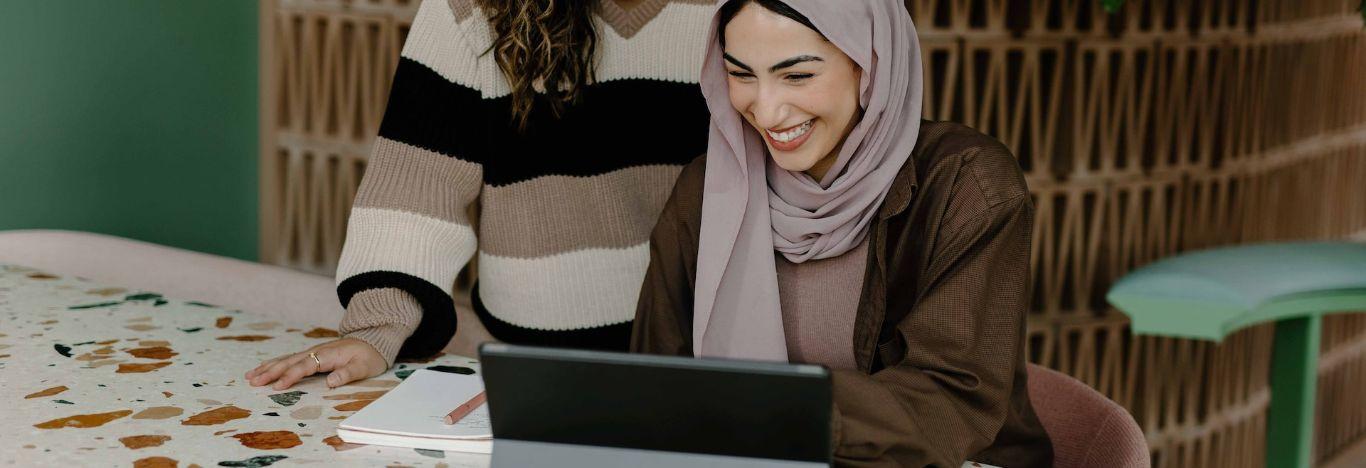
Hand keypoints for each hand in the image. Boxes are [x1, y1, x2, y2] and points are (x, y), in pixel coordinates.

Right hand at [246, 337, 386, 389]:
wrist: (373, 340)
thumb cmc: (368, 356)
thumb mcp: (363, 367)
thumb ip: (347, 374)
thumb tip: (331, 382)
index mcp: (327, 355)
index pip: (305, 366)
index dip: (291, 376)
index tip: (277, 386)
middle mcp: (316, 352)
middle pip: (289, 362)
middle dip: (270, 372)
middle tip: (253, 382)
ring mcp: (313, 352)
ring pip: (286, 359)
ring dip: (268, 367)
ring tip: (250, 376)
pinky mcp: (312, 355)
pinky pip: (290, 359)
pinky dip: (275, 364)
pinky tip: (264, 368)